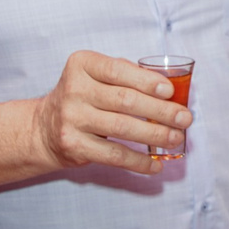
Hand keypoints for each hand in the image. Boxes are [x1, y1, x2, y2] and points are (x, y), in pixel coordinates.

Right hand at [30, 51, 188, 175]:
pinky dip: (138, 162)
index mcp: (82, 65)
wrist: (43, 127)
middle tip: (185, 118)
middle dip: (161, 111)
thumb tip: (170, 88)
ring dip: (155, 135)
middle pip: (125, 101)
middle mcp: (74, 90)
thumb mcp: (95, 75)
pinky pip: (114, 155)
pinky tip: (155, 164)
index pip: (118, 71)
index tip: (170, 91)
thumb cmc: (83, 97)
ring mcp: (72, 119)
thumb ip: (126, 74)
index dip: (146, 81)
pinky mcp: (74, 145)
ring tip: (176, 138)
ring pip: (122, 128)